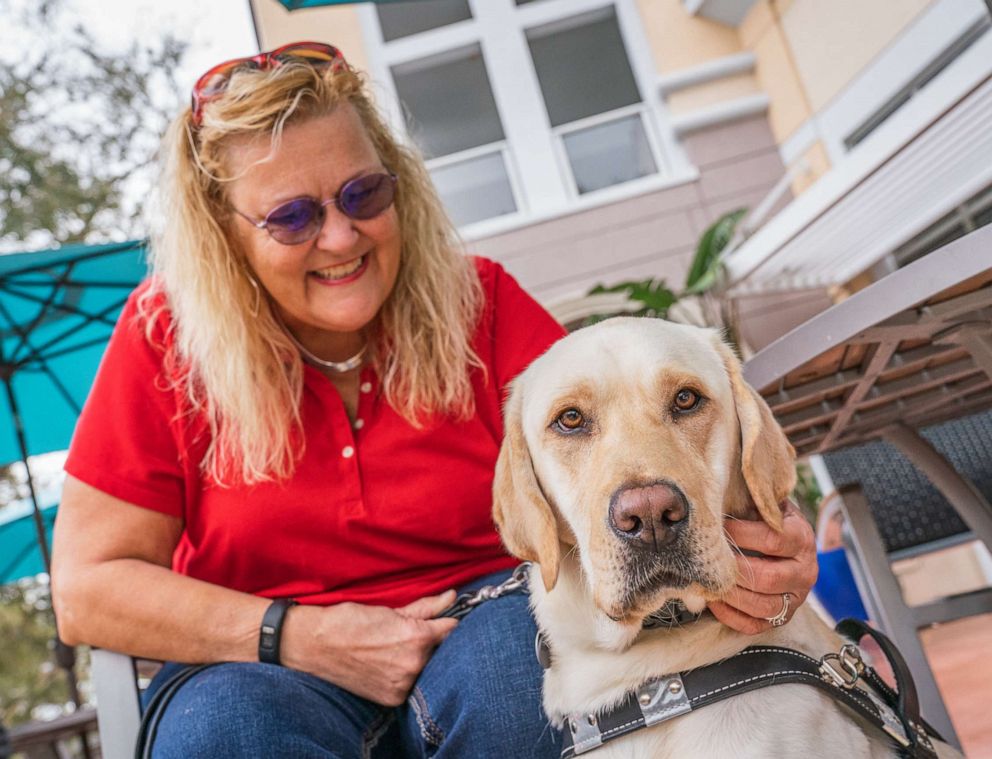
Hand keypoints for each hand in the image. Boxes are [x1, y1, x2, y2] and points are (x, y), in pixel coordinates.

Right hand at [282, 589, 458, 705]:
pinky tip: (389, 662)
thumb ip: (425, 607)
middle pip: (440, 650)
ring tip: (393, 647)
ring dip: (418, 658)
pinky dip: (405, 674)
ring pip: (426, 667)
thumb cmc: (349, 621)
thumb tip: (452, 597)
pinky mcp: (393, 698)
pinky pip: (411, 684)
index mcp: (416, 638)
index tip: (445, 617)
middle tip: (407, 632)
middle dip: (430, 640)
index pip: (450, 630)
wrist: (315, 645)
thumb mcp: (390, 610)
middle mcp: (413, 665)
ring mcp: (403, 685)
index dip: (447, 621)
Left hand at [709, 500, 817, 634]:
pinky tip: (712, 600)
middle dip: (732, 570)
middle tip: (707, 560)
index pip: (772, 540)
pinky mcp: (782, 617)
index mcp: (802, 539)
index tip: (717, 527)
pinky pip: (755, 625)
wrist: (785, 542)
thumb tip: (720, 494)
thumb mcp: (765, 504)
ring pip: (762, 605)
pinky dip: (730, 615)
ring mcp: (796, 598)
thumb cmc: (766, 519)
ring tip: (706, 581)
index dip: (740, 535)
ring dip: (729, 595)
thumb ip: (752, 499)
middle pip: (767, 578)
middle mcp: (805, 571)